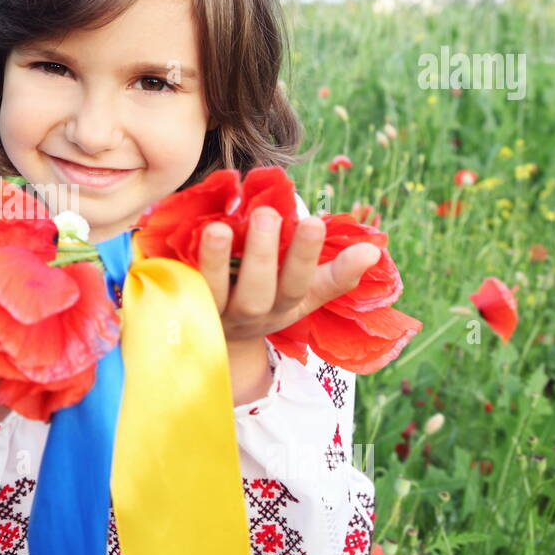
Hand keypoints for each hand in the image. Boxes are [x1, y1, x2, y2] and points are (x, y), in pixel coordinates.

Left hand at [196, 206, 381, 344]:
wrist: (218, 340)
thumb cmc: (268, 297)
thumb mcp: (304, 291)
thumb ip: (335, 271)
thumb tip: (373, 250)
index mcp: (287, 307)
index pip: (307, 286)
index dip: (313, 259)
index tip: (317, 222)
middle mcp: (252, 315)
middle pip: (259, 294)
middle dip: (264, 256)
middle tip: (268, 215)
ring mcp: (215, 314)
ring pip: (215, 294)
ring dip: (217, 261)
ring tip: (219, 228)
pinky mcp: (182, 308)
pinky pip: (181, 289)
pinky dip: (182, 265)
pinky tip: (184, 238)